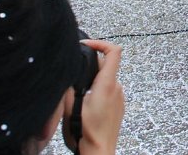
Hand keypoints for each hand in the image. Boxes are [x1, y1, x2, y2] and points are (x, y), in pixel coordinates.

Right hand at [74, 39, 124, 154]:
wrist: (99, 151)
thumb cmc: (86, 133)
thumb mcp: (70, 107)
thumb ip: (69, 87)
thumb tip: (67, 74)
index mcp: (107, 84)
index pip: (114, 51)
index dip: (101, 43)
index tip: (87, 45)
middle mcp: (117, 88)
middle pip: (107, 65)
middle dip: (90, 65)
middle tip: (75, 72)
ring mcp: (119, 97)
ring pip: (106, 79)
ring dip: (93, 79)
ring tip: (78, 91)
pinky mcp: (118, 106)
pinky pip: (109, 90)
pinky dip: (97, 90)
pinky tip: (85, 103)